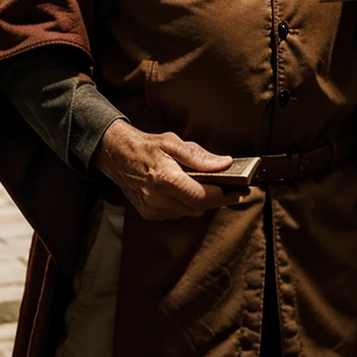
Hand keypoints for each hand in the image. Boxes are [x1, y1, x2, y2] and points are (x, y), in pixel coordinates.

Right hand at [94, 120, 246, 220]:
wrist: (117, 155)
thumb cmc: (146, 146)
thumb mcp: (173, 142)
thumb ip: (199, 156)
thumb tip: (225, 163)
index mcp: (165, 179)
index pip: (202, 197)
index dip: (224, 196)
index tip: (240, 191)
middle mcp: (157, 198)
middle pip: (199, 207)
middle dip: (216, 198)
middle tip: (232, 188)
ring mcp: (152, 209)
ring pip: (189, 212)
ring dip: (201, 201)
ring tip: (209, 186)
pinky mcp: (149, 214)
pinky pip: (177, 213)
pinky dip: (186, 204)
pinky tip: (186, 190)